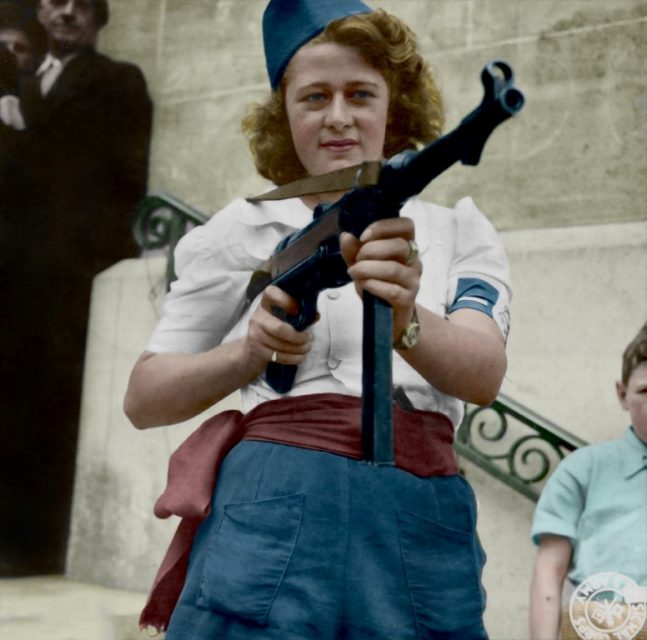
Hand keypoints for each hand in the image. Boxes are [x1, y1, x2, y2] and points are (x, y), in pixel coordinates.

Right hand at [245, 285, 312, 370]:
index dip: (286, 300)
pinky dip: (294, 358)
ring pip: (281, 345)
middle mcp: (258, 317)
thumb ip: (299, 314)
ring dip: (299, 348)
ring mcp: (255, 335)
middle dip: (298, 337)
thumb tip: (316, 315)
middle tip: (309, 338)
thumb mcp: (283, 317)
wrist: (250, 351)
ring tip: (306, 347)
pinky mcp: (257, 351)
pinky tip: (300, 356)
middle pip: (280, 329)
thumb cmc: (272, 330)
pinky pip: (279, 356)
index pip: (271, 293)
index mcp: (265, 303)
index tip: (297, 310)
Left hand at [339, 217, 421, 341]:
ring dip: (368, 269)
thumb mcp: (363, 265)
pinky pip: (392, 290)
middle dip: (371, 250)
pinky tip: (364, 285)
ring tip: (354, 273)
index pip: (406, 225)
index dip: (384, 226)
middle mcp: (414, 261)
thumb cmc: (378, 285)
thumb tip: (346, 236)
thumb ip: (354, 250)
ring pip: (393, 269)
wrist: (389, 317)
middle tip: (356, 260)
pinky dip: (373, 285)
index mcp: (405, 246)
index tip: (363, 236)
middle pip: (399, 245)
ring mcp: (413, 281)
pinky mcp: (408, 299)